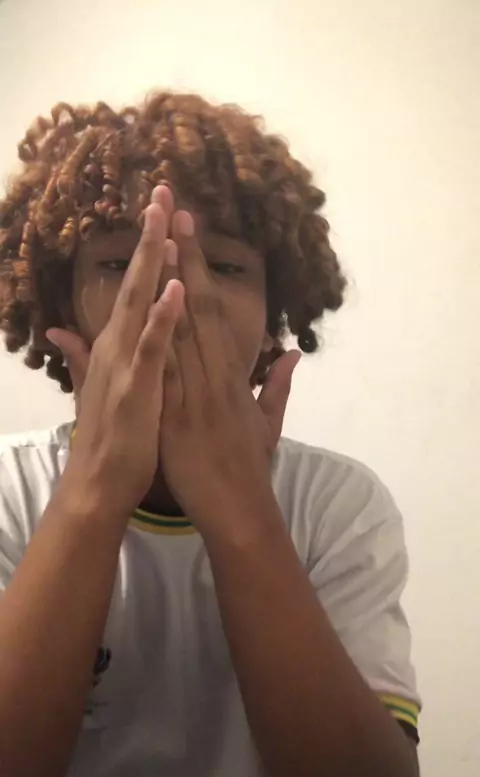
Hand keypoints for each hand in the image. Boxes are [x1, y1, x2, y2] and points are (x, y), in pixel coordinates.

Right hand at [46, 186, 183, 517]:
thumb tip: (60, 329)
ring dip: (152, 261)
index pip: (135, 288)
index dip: (148, 250)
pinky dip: (162, 317)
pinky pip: (152, 347)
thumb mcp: (95, 389)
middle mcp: (119, 345)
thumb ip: (79, 356)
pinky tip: (174, 287)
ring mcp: (126, 364)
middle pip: (136, 281)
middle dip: (148, 236)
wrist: (98, 484)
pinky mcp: (137, 387)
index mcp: (120, 346)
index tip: (160, 212)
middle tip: (162, 190)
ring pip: (140, 303)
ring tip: (164, 220)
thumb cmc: (110, 439)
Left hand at [160, 210, 299, 538]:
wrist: (241, 511)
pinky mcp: (179, 421)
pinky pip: (169, 377)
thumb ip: (279, 385)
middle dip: (190, 262)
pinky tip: (153, 313)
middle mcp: (217, 379)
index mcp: (235, 378)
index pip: (215, 316)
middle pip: (201, 312)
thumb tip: (293, 352)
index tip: (191, 236)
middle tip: (178, 215)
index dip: (202, 274)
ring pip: (185, 335)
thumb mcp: (269, 424)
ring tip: (163, 246)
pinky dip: (161, 343)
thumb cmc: (251, 469)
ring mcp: (198, 398)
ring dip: (174, 288)